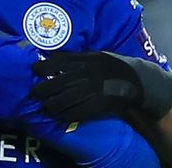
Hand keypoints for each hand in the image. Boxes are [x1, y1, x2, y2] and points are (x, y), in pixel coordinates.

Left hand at [31, 51, 171, 121]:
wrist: (137, 81)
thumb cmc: (111, 66)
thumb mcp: (95, 55)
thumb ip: (76, 58)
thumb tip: (51, 58)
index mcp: (86, 59)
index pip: (59, 61)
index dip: (44, 67)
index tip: (34, 71)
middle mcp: (88, 73)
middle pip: (58, 82)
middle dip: (43, 90)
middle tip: (34, 94)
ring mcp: (94, 89)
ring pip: (66, 99)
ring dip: (52, 105)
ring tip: (45, 107)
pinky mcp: (100, 103)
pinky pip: (79, 111)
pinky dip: (67, 115)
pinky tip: (60, 116)